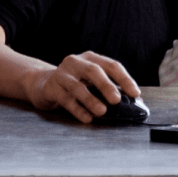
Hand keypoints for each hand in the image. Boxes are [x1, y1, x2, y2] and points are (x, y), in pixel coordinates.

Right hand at [23, 51, 139, 122]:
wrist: (42, 84)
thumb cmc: (74, 83)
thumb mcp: (91, 82)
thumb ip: (110, 89)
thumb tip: (135, 102)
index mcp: (91, 58)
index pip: (112, 65)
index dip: (125, 79)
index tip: (135, 94)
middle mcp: (76, 62)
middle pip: (93, 71)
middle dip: (106, 86)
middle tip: (117, 100)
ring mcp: (62, 74)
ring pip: (77, 86)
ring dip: (91, 100)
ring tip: (102, 111)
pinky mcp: (51, 87)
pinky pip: (65, 99)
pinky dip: (77, 109)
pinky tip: (86, 118)